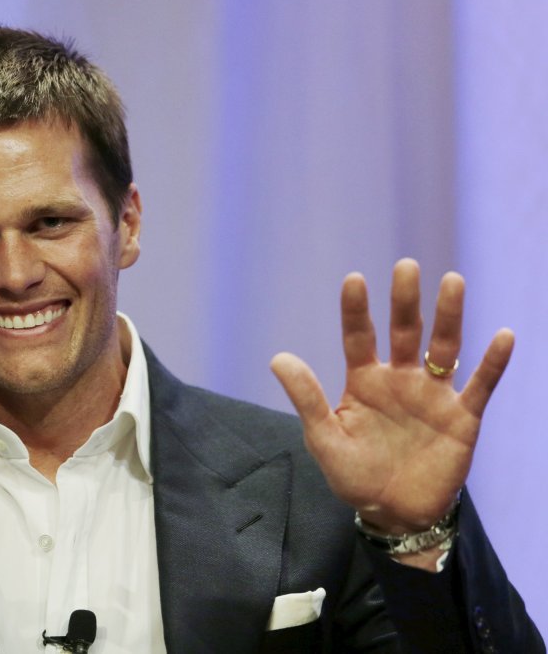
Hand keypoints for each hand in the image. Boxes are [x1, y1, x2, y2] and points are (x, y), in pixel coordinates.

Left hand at [270, 259, 512, 537]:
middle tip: (406, 267)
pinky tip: (503, 335)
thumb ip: (307, 398)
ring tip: (451, 282)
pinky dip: (492, 363)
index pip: (359, 337)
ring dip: (448, 317)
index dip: (356, 310)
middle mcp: (400, 379)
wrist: (394, 513)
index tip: (354, 279)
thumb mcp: (324, 438)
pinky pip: (479, 385)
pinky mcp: (462, 417)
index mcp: (364, 381)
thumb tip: (278, 358)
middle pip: (404, 332)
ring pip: (444, 348)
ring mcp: (433, 395)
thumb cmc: (354, 475)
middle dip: (405, 301)